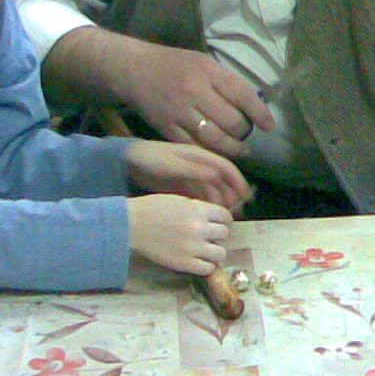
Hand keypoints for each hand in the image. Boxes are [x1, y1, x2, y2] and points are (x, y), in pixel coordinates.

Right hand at [119, 41, 274, 158]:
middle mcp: (196, 91)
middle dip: (244, 132)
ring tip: (239, 150)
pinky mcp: (166, 128)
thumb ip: (223, 82)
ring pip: (216, 139)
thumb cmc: (171, 64)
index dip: (260, 113)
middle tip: (245, 135)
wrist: (132, 69)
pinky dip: (208, 152)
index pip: (243, 95)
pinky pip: (194, 146)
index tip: (269, 126)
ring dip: (232, 148)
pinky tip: (215, 152)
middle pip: (232, 122)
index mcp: (208, 71)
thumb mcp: (201, 62)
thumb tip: (251, 104)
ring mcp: (180, 111)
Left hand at [125, 140, 251, 212]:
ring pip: (212, 191)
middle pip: (221, 181)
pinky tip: (210, 217)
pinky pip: (200, 197)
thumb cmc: (151, 158)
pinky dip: (208, 205)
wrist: (128, 162)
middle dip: (232, 195)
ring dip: (221, 202)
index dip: (237, 181)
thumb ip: (193, 170)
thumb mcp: (171, 164)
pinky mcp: (182, 187)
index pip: (225, 167)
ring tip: (227, 218)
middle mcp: (199, 167)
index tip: (246, 196)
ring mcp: (191, 177)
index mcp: (199, 156)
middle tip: (239, 212)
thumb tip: (216, 175)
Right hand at [127, 194, 232, 274]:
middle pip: (224, 234)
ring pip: (220, 253)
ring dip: (215, 252)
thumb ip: (198, 209)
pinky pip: (207, 269)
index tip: (218, 225)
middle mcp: (199, 228)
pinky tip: (199, 261)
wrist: (132, 224)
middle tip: (210, 238)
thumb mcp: (180, 201)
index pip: (225, 216)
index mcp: (198, 209)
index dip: (223, 221)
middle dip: (218, 236)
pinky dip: (206, 266)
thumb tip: (213, 219)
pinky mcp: (183, 263)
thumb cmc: (152, 209)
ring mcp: (192, 247)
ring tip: (206, 251)